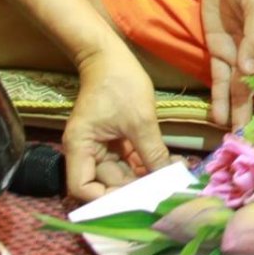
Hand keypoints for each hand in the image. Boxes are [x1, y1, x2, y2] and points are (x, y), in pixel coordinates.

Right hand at [63, 48, 172, 201]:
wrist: (111, 55)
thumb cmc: (120, 83)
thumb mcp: (140, 120)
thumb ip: (152, 153)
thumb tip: (167, 180)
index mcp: (80, 147)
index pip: (82, 188)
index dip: (105, 199)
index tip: (135, 199)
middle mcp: (86, 151)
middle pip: (105, 183)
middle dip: (134, 189)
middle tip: (164, 193)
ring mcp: (100, 146)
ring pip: (120, 173)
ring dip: (144, 177)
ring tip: (173, 178)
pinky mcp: (113, 139)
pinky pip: (128, 159)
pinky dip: (146, 163)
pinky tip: (170, 165)